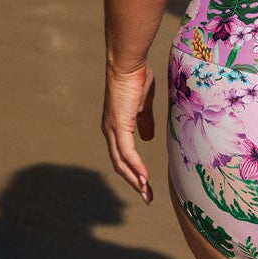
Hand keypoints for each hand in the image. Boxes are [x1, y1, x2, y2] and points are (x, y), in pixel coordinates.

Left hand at [101, 61, 155, 202]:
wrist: (128, 62)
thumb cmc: (136, 77)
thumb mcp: (143, 103)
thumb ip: (144, 121)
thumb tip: (147, 137)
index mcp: (116, 125)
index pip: (122, 154)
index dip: (133, 169)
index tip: (146, 183)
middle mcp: (110, 130)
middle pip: (119, 164)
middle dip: (133, 181)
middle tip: (147, 196)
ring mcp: (112, 129)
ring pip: (121, 162)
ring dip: (135, 179)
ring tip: (147, 193)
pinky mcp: (119, 125)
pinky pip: (126, 152)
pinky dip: (135, 166)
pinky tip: (144, 178)